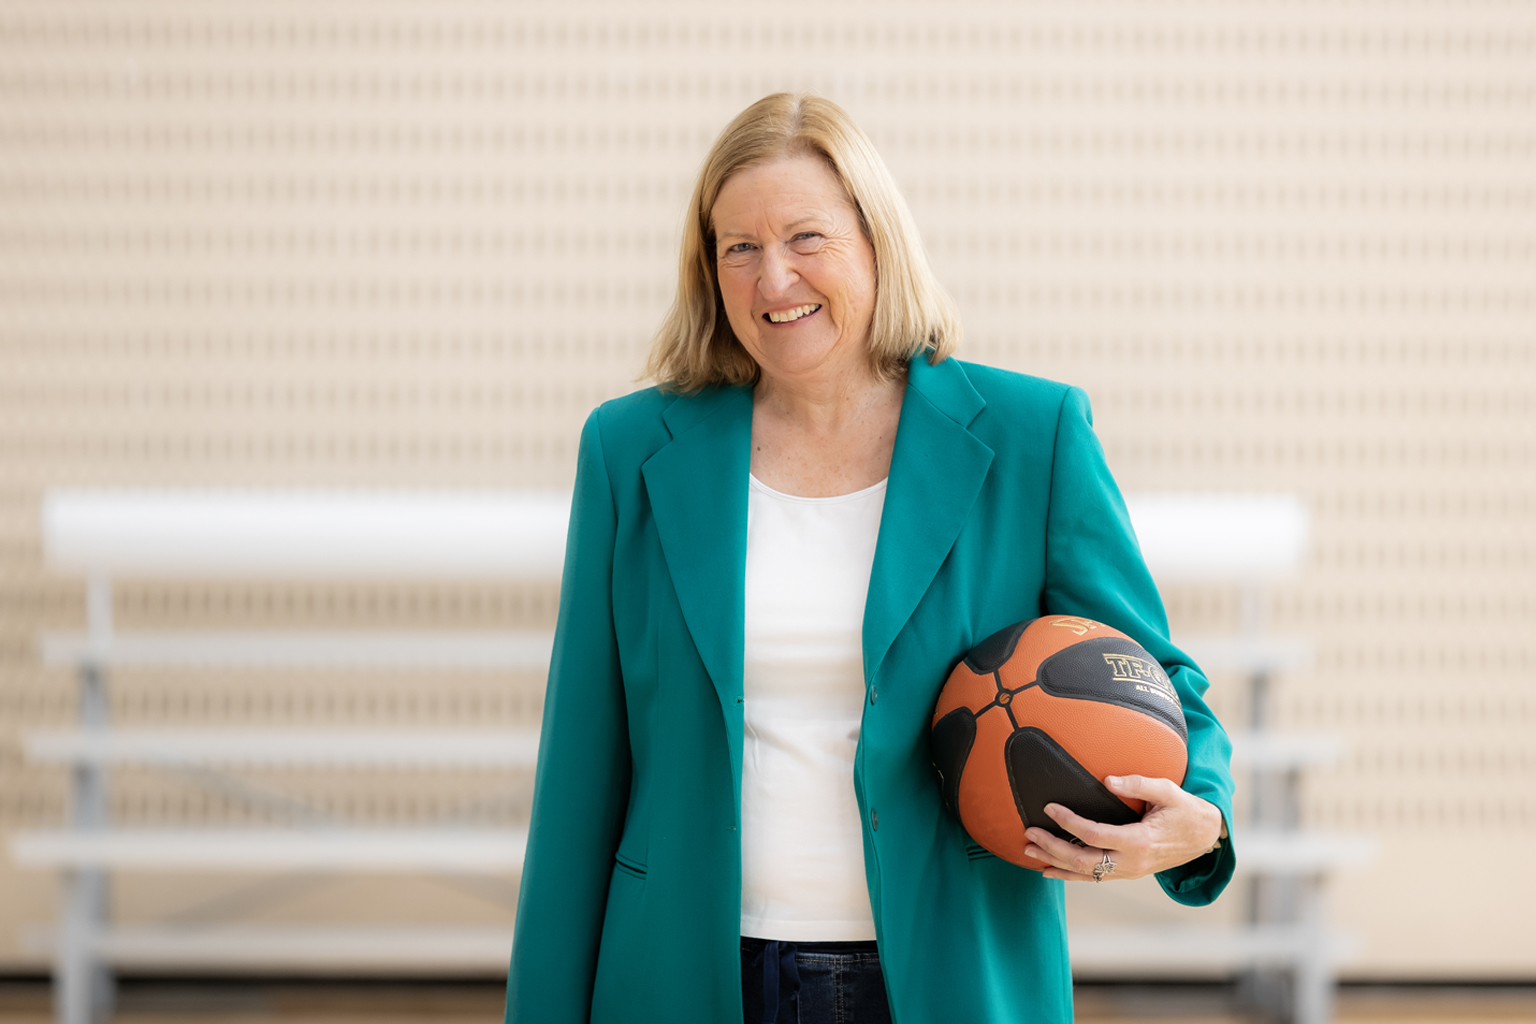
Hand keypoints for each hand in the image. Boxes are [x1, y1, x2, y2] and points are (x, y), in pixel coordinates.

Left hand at [1022, 775, 1223, 882]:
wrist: (1205, 837)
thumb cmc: (1185, 810)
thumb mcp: (1167, 791)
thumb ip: (1137, 784)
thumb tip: (1107, 780)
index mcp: (1139, 841)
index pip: (1094, 835)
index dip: (1069, 822)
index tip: (1050, 808)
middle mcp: (1132, 862)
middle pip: (1083, 860)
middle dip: (1053, 848)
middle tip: (1029, 833)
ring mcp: (1129, 871)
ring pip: (1086, 874)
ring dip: (1055, 864)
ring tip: (1030, 851)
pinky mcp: (1127, 873)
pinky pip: (1095, 878)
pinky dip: (1070, 875)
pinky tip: (1051, 870)